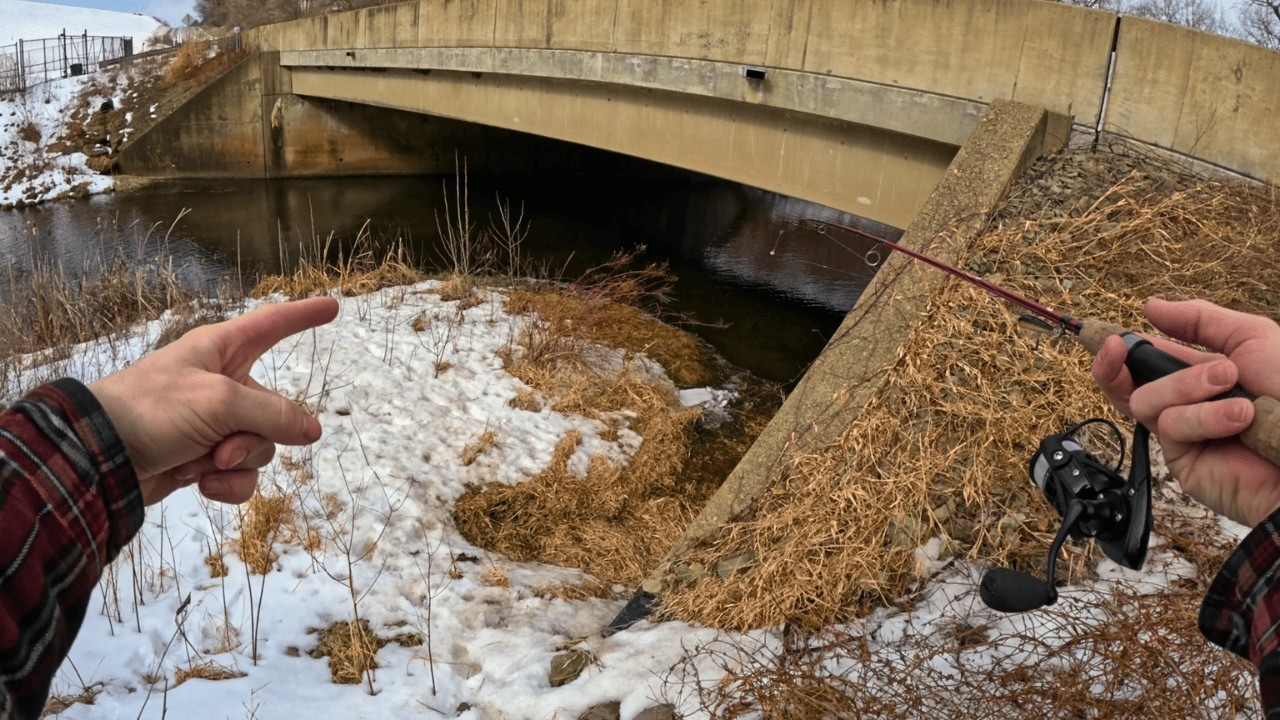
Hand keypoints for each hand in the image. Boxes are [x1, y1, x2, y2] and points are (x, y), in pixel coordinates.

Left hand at [90, 297, 338, 505]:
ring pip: (261, 446)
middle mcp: (221, 385)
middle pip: (274, 409)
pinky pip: (239, 473)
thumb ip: (273, 413)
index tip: (331, 307)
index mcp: (221, 351)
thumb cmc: (153, 409)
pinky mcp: (203, 459)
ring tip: (205, 462)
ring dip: (238, 461)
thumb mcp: (221, 401)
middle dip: (259, 433)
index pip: (271, 325)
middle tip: (226, 445)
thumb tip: (312, 431)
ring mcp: (214, 425)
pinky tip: (200, 484)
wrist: (99, 458)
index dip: (302, 315)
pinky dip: (225, 483)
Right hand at [1092, 297, 1279, 527]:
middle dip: (1114, 365)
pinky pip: (1168, 426)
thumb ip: (1200, 320)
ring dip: (1185, 386)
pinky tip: (1238, 418)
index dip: (1120, 349)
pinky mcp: (1182, 460)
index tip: (1112, 338)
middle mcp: (1186, 402)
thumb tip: (1150, 306)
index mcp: (1200, 373)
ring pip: (1145, 399)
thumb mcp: (1251, 338)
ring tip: (1230, 383)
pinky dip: (1201, 416)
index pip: (1147, 359)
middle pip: (1126, 385)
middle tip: (1117, 348)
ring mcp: (1182, 432)